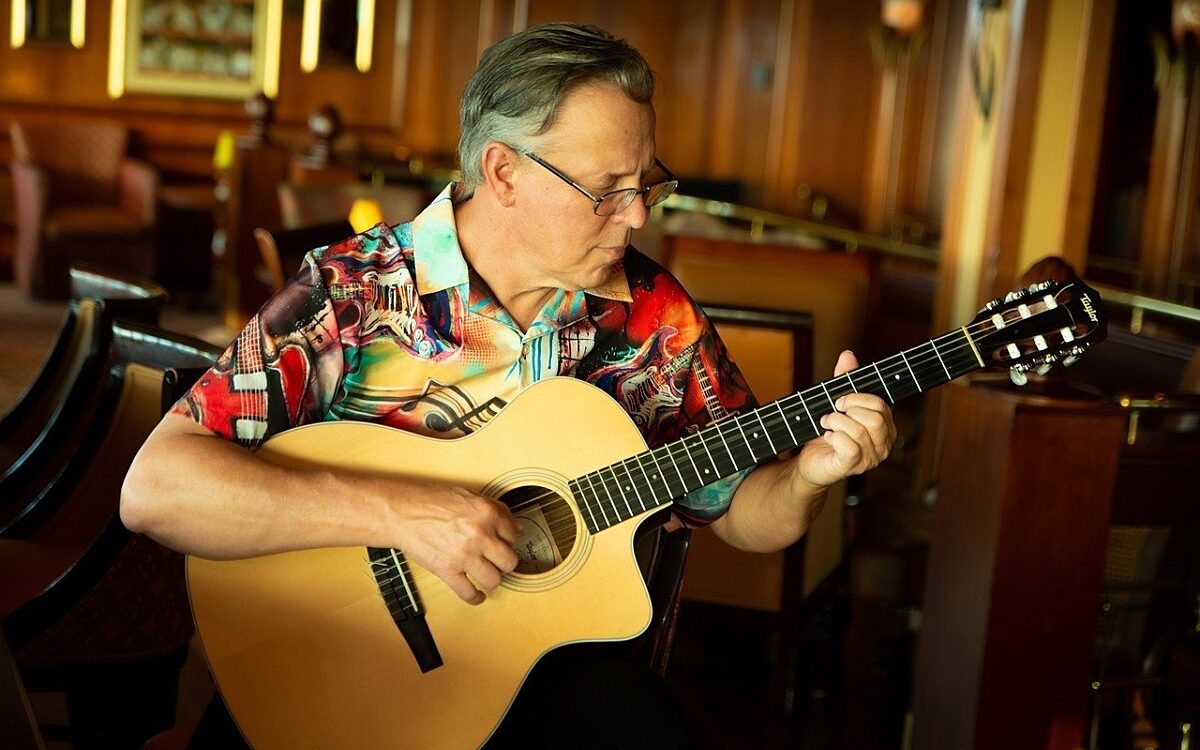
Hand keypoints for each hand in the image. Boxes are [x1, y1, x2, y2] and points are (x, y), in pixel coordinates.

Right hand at [388, 484, 520, 604]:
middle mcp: (479, 534)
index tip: (505, 544)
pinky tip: (477, 594)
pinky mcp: (448, 571)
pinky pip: (469, 593)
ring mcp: (464, 555)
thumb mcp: (466, 495)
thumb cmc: (427, 502)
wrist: (400, 513)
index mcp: (486, 513)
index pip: (514, 534)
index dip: (509, 540)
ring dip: (492, 579)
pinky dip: (475, 597)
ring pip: (494, 579)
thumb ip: (494, 509)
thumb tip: (514, 525)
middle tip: (498, 560)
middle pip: (509, 561)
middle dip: (505, 562)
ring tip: (487, 575)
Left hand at [791, 350, 895, 491]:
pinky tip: (828, 437)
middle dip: (848, 409)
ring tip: (826, 424)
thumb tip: (848, 355)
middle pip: (875, 418)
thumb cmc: (829, 432)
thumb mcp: (837, 403)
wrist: (811, 460)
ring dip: (835, 422)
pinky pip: (849, 447)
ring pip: (859, 431)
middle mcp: (883, 445)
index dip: (857, 397)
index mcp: (885, 427)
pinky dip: (833, 436)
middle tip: (833, 412)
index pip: (881, 405)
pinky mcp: (852, 467)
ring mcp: (870, 459)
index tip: (840, 400)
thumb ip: (845, 380)